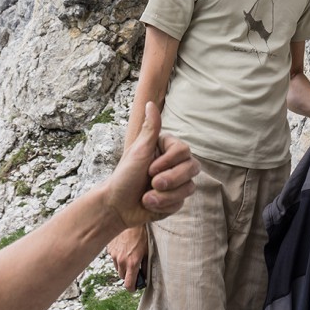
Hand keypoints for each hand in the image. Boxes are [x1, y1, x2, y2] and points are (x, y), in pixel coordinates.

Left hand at [104, 101, 198, 228]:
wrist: (117, 206)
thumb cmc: (124, 176)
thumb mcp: (138, 151)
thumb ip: (150, 129)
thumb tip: (150, 103)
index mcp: (165, 149)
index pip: (184, 150)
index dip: (168, 162)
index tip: (150, 168)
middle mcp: (174, 164)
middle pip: (192, 168)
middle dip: (171, 180)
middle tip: (152, 183)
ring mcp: (177, 182)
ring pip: (189, 187)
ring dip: (165, 195)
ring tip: (147, 197)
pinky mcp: (176, 199)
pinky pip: (181, 202)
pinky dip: (164, 205)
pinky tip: (150, 204)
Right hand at [106, 226, 147, 290]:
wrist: (130, 219)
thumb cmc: (141, 234)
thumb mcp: (147, 251)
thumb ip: (145, 266)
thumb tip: (144, 275)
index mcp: (132, 263)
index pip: (128, 285)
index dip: (132, 288)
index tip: (135, 287)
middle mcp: (121, 261)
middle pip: (122, 277)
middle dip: (128, 275)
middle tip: (134, 269)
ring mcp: (114, 255)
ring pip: (117, 268)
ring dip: (122, 266)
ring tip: (129, 256)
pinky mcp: (109, 249)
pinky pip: (113, 258)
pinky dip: (117, 257)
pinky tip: (123, 249)